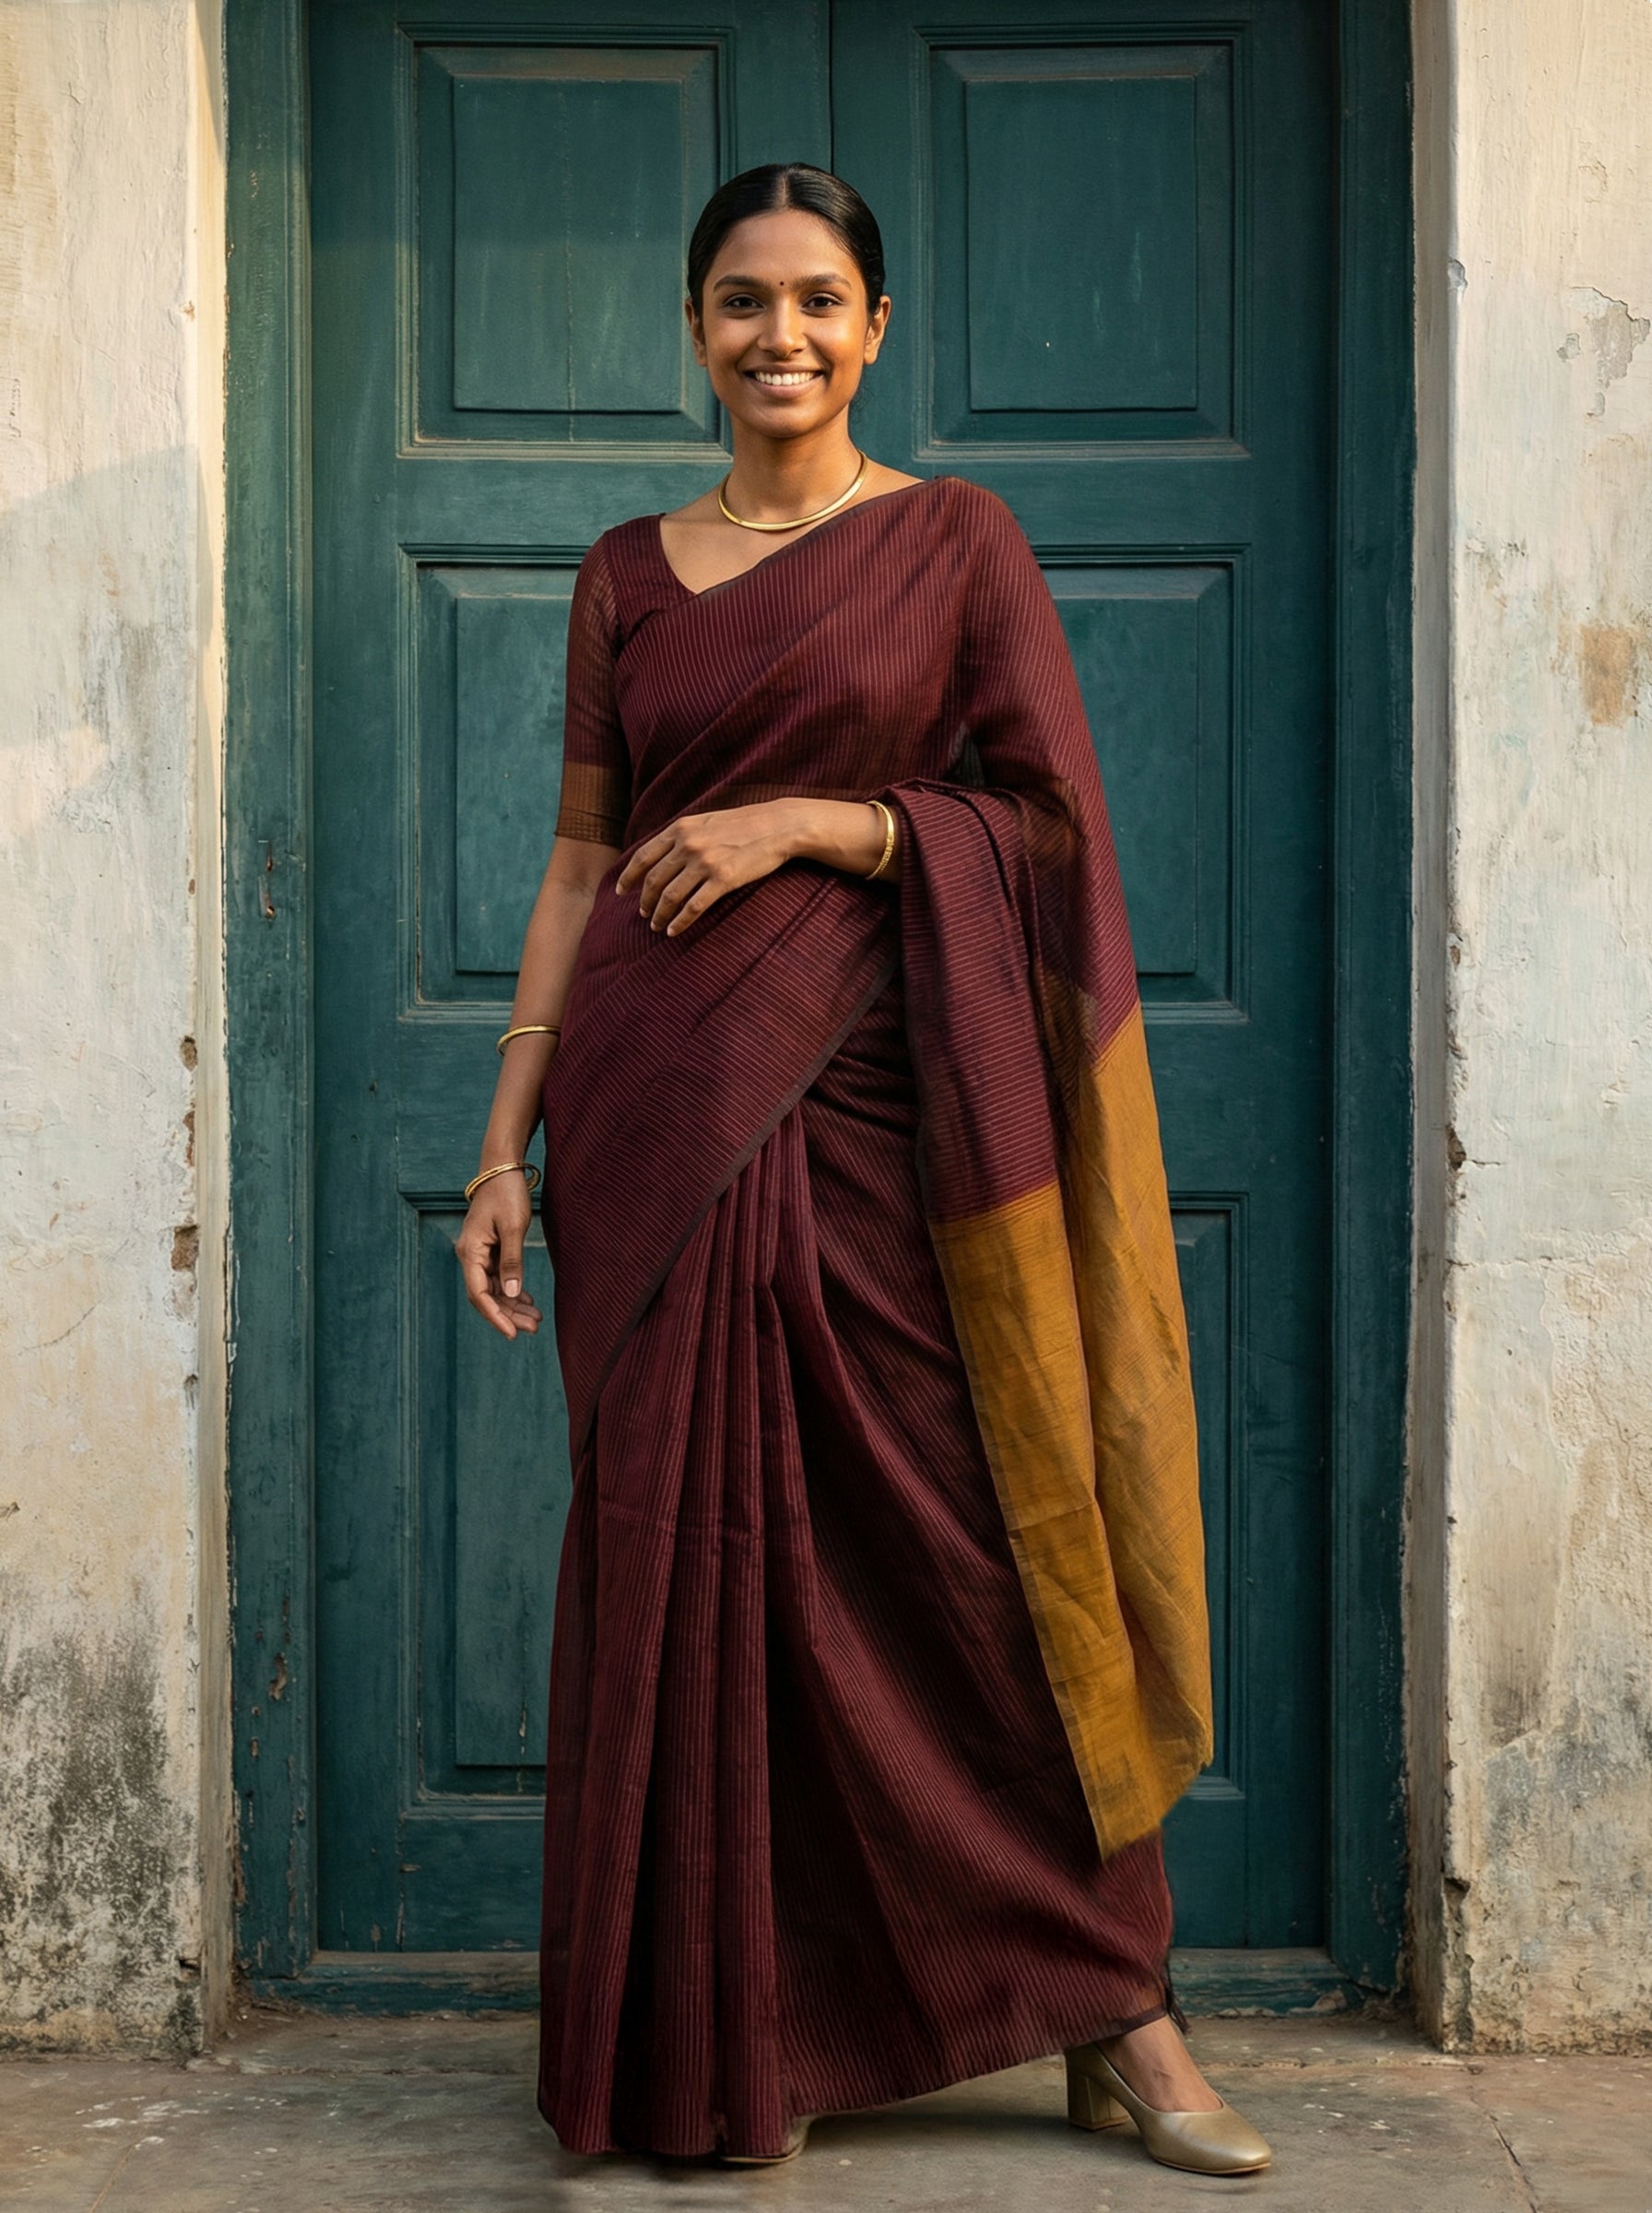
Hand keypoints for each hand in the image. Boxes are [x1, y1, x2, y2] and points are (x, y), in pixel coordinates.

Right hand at [455, 1172, 543, 1340]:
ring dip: (513, 1305)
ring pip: (495, 1289)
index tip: (512, 1334)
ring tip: (536, 1320)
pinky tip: (528, 1301)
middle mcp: (471, 1256)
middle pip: (487, 1296)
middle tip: (533, 1329)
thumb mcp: (513, 1227)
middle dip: (509, 1314)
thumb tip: (511, 1295)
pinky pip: (499, 1278)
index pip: (479, 1294)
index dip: (495, 1316)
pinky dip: (513, 1290)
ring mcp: (480, 1254)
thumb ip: (512, 1261)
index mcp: (470, 1252)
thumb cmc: (506, 1194)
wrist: (502, 1169)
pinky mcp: (491, 1250)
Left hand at [615, 801, 803, 935]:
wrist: (778, 825)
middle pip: (653, 881)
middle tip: (644, 915)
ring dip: (659, 916)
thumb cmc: (743, 824)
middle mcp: (687, 845)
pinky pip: (693, 907)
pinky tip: (674, 931)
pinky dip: (680, 922)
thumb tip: (661, 855)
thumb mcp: (705, 821)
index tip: (621, 892)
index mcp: (680, 829)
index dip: (628, 877)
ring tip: (657, 926)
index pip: (643, 856)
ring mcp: (705, 862)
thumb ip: (682, 836)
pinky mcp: (723, 879)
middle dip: (644, 902)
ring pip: (670, 897)